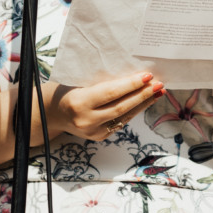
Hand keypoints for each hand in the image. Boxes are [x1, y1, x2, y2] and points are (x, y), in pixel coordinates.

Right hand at [44, 72, 165, 141]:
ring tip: (158, 92)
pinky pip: (121, 122)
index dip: (131, 85)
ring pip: (124, 116)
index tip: (147, 76)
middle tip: (158, 84)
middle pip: (121, 107)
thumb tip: (131, 76)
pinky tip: (145, 102)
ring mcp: (93, 131)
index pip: (111, 93)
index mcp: (79, 102)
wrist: (54, 113)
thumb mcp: (80, 83)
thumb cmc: (68, 92)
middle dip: (142, 95)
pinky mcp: (99, 137)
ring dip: (143, 104)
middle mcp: (87, 120)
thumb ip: (102, 83)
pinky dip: (134, 111)